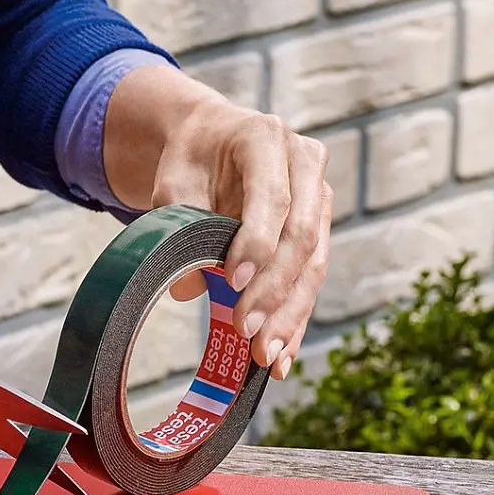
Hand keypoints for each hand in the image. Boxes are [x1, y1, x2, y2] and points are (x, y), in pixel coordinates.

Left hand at [104, 64, 330, 380]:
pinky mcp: (320, 227)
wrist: (210, 140)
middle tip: (248, 331)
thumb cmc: (191, 159)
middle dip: (275, 289)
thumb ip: (180, 226)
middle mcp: (304, 163)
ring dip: (290, 313)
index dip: (257, 243)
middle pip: (302, 234)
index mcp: (266, 139)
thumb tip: (189, 288)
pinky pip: (312, 277)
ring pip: (314, 262)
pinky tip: (284, 353)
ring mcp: (319, 195)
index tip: (234, 283)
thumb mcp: (173, 183)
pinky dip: (296, 317)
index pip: (272, 197)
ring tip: (267, 355)